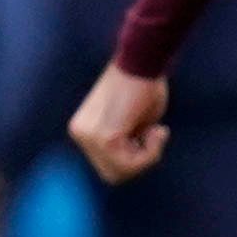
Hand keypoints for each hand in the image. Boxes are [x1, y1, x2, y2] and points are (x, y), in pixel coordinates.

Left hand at [67, 64, 170, 184]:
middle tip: (153, 134)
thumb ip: (125, 144)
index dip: (134, 158)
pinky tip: (156, 129)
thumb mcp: (130, 123)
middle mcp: (80, 134)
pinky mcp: (104, 137)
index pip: (107, 166)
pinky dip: (151, 152)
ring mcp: (89, 137)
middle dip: (140, 161)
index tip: (147, 135)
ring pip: (123, 172)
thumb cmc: (143, 86)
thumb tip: (128, 168)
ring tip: (156, 129)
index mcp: (81, 129)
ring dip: (148, 156)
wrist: (144, 62)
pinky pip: (131, 164)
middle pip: (113, 174)